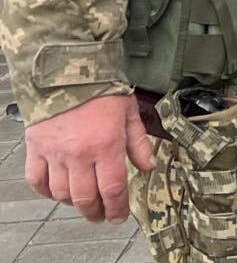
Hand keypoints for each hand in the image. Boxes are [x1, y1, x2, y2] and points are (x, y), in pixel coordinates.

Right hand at [25, 94, 154, 222]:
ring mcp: (55, 153)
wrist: (69, 71)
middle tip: (102, 215)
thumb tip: (148, 166)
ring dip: (74, 204)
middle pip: (86, 198)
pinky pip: (36, 181)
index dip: (118, 208)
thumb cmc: (102, 88)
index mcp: (106, 145)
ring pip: (62, 194)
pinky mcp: (36, 149)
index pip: (114, 189)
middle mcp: (80, 154)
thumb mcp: (129, 112)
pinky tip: (57, 191)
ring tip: (84, 203)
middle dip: (96, 212)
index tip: (119, 217)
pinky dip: (46, 191)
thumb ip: (139, 142)